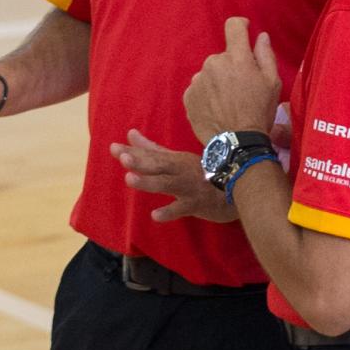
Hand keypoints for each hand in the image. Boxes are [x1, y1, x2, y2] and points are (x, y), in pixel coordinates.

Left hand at [111, 129, 237, 222]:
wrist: (237, 186)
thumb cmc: (204, 172)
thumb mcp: (177, 158)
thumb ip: (152, 148)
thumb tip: (130, 133)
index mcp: (175, 159)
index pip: (150, 154)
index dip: (132, 151)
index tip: (113, 148)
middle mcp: (180, 170)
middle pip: (158, 165)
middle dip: (140, 161)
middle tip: (122, 157)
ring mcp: (188, 187)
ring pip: (167, 184)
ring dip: (149, 182)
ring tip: (130, 179)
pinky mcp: (197, 204)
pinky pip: (182, 208)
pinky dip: (169, 211)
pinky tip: (155, 215)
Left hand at [184, 17, 280, 143]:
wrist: (236, 143)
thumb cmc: (259, 112)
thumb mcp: (273, 83)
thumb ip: (266, 55)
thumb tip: (261, 36)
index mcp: (236, 57)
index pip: (233, 26)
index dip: (240, 26)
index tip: (244, 31)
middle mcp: (213, 63)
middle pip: (223, 56)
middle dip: (231, 67)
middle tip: (241, 88)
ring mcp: (198, 80)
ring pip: (209, 73)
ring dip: (217, 82)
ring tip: (227, 103)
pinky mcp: (188, 96)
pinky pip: (199, 88)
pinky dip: (206, 95)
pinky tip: (216, 110)